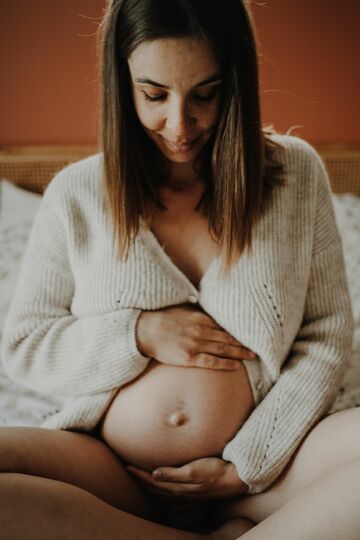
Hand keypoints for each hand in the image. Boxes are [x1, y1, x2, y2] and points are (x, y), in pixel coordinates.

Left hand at [126, 457, 248, 500]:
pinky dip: (160, 486)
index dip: (139, 475)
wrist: (233, 479)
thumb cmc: (215, 471)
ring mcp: (187, 492)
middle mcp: (180, 491)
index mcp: (178, 487)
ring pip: (162, 491)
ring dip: (149, 484)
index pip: (153, 482)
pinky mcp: (193, 489)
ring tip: (140, 477)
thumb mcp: (194, 470)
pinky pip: (170, 490)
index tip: (127, 467)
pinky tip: (161, 482)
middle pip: (155, 488)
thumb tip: (154, 474)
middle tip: (128, 470)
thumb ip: (174, 473)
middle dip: (141, 480)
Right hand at [136, 304, 256, 369]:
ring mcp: (195, 345)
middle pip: (227, 338)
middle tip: (257, 347)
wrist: (144, 331)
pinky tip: (236, 365)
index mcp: (200, 317)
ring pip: (223, 350)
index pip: (224, 326)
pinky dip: (225, 363)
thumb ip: (197, 312)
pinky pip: (211, 362)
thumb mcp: (182, 310)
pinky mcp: (188, 358)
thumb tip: (210, 313)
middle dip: (243, 343)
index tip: (249, 334)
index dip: (238, 331)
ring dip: (239, 353)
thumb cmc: (162, 319)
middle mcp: (201, 331)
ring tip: (251, 356)